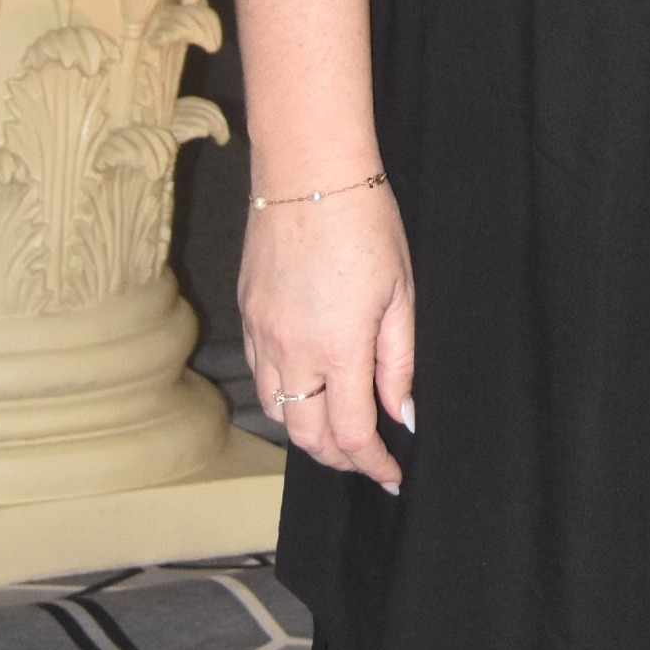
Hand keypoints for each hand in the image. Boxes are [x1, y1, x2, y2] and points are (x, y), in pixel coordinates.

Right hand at [239, 179, 415, 496]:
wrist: (307, 173)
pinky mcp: (249, 317)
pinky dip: (285, 397)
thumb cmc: (365, 223)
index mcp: (338, 348)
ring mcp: (263, 336)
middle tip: (368, 459)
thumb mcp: (401, 293)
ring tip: (339, 430)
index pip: (351, 435)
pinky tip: (308, 388)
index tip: (392, 476)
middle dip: (340, 459)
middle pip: (307, 437)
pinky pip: (261, 377)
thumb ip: (398, 361)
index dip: (373, 465)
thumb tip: (400, 415)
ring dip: (309, 432)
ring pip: (278, 412)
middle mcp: (292, 351)